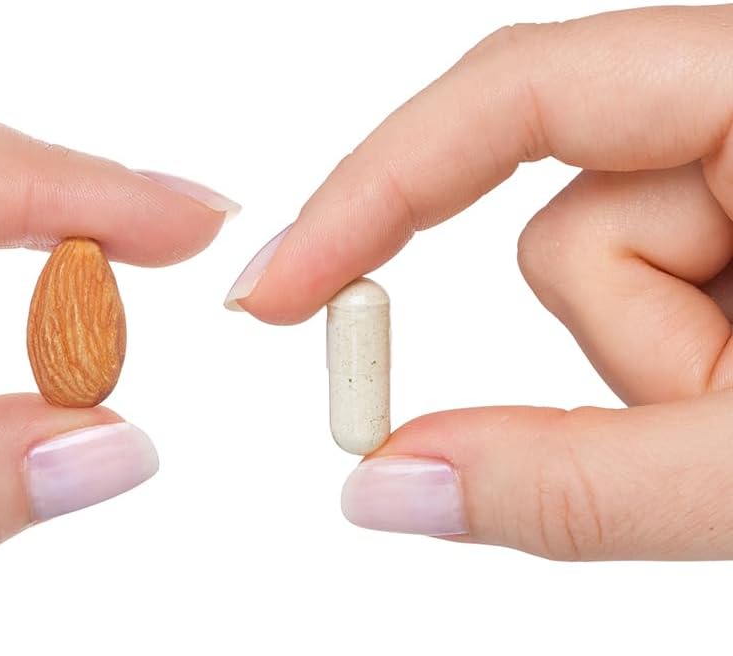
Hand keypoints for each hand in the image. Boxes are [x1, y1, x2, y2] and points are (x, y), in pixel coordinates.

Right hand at [225, 4, 732, 559]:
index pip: (518, 90)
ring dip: (654, 360)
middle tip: (714, 422)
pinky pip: (638, 282)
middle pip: (562, 219)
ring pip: (596, 261)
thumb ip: (575, 487)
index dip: (374, 188)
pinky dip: (669, 358)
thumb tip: (385, 489)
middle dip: (615, 341)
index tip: (275, 290)